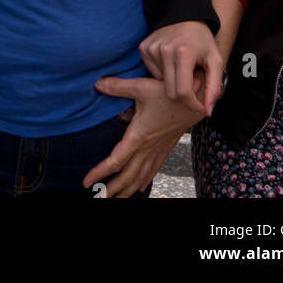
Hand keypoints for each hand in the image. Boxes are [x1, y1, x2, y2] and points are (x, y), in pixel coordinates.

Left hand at [83, 75, 203, 198]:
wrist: (196, 101)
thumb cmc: (169, 94)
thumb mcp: (142, 87)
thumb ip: (118, 86)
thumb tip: (97, 83)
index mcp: (139, 137)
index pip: (116, 161)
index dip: (100, 173)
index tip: (86, 182)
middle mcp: (148, 148)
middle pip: (127, 176)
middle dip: (112, 190)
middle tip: (97, 199)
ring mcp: (157, 151)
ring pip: (140, 178)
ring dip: (126, 190)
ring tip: (114, 199)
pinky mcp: (165, 149)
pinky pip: (152, 172)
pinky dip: (143, 183)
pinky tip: (139, 188)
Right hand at [138, 21, 223, 115]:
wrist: (186, 16)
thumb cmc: (202, 40)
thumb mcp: (215, 61)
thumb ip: (214, 88)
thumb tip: (208, 111)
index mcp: (184, 53)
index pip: (183, 92)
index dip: (192, 104)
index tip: (200, 106)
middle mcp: (165, 50)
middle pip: (170, 92)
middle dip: (183, 94)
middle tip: (193, 81)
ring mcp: (152, 48)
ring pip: (161, 83)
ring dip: (173, 81)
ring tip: (182, 68)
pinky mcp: (144, 48)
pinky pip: (152, 73)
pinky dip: (163, 73)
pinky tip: (171, 61)